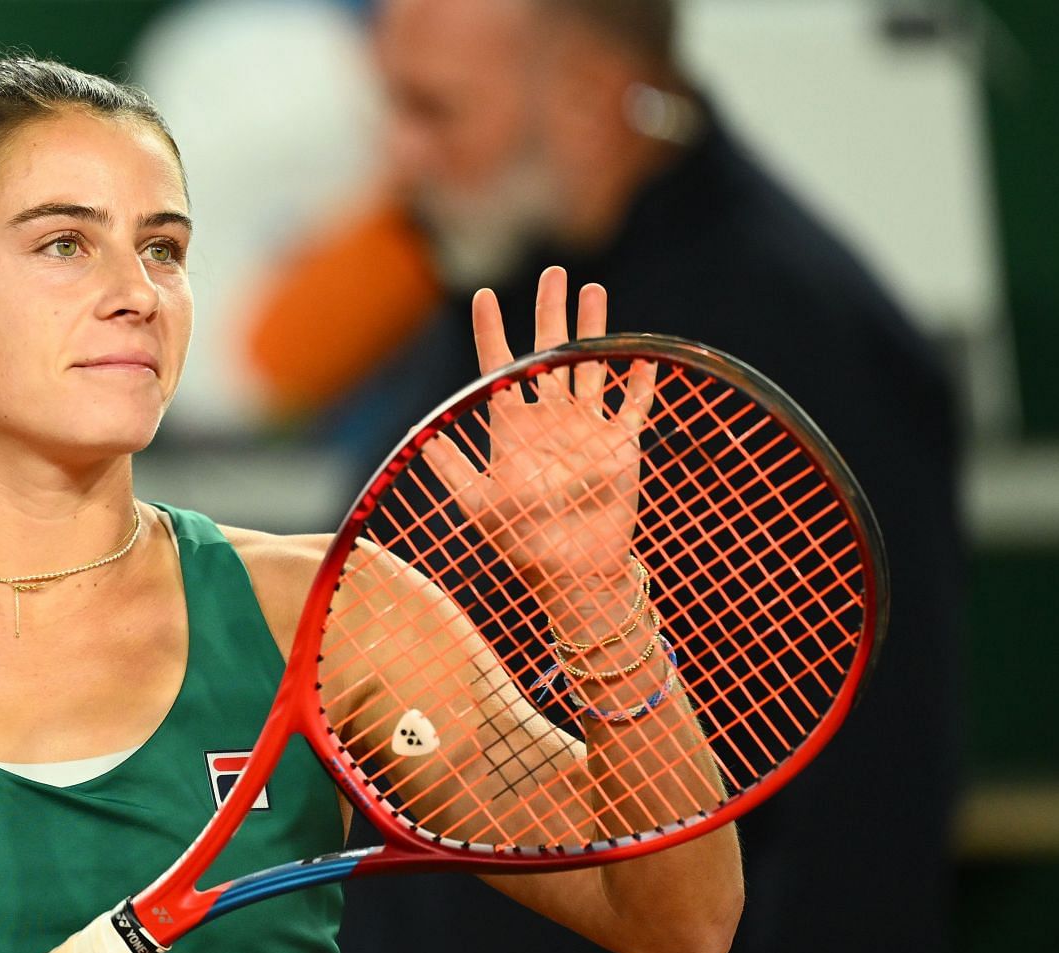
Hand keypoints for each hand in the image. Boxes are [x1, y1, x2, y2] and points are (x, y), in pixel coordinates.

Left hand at [423, 266, 654, 632]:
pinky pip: (632, 404)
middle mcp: (549, 421)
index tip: (484, 296)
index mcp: (512, 429)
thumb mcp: (479, 505)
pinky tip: (642, 352)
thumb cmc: (521, 541)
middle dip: (551, 314)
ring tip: (593, 291)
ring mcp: (586, 429)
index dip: (491, 333)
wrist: (571, 571)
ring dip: (594, 330)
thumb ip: (452, 469)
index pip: (499, 370)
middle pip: (549, 355)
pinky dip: (637, 380)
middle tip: (553, 274)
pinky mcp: (620, 444)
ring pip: (591, 366)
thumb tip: (416, 438)